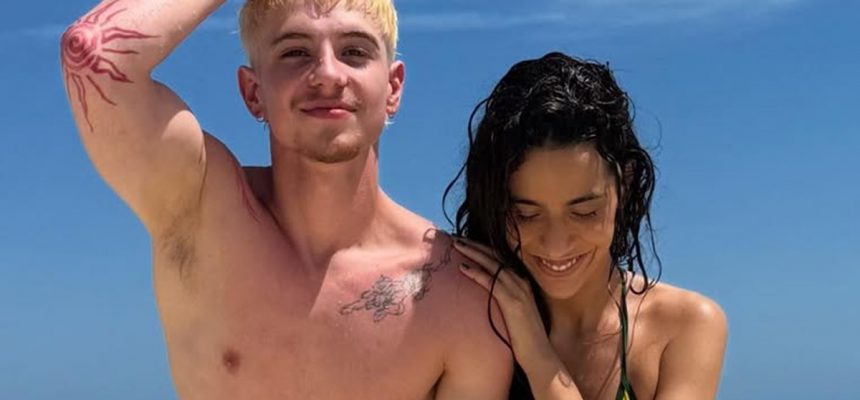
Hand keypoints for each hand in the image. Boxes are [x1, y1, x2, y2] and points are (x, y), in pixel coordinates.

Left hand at [453, 237, 559, 370]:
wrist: (539, 355)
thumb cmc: (525, 338)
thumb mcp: (514, 313)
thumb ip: (504, 300)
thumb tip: (486, 294)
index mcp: (522, 283)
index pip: (501, 259)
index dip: (483, 248)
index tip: (466, 242)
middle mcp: (522, 283)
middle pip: (496, 257)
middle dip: (475, 245)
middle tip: (457, 238)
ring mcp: (518, 292)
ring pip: (493, 264)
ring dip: (473, 253)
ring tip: (456, 245)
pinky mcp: (512, 303)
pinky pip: (492, 282)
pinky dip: (477, 273)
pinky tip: (463, 268)